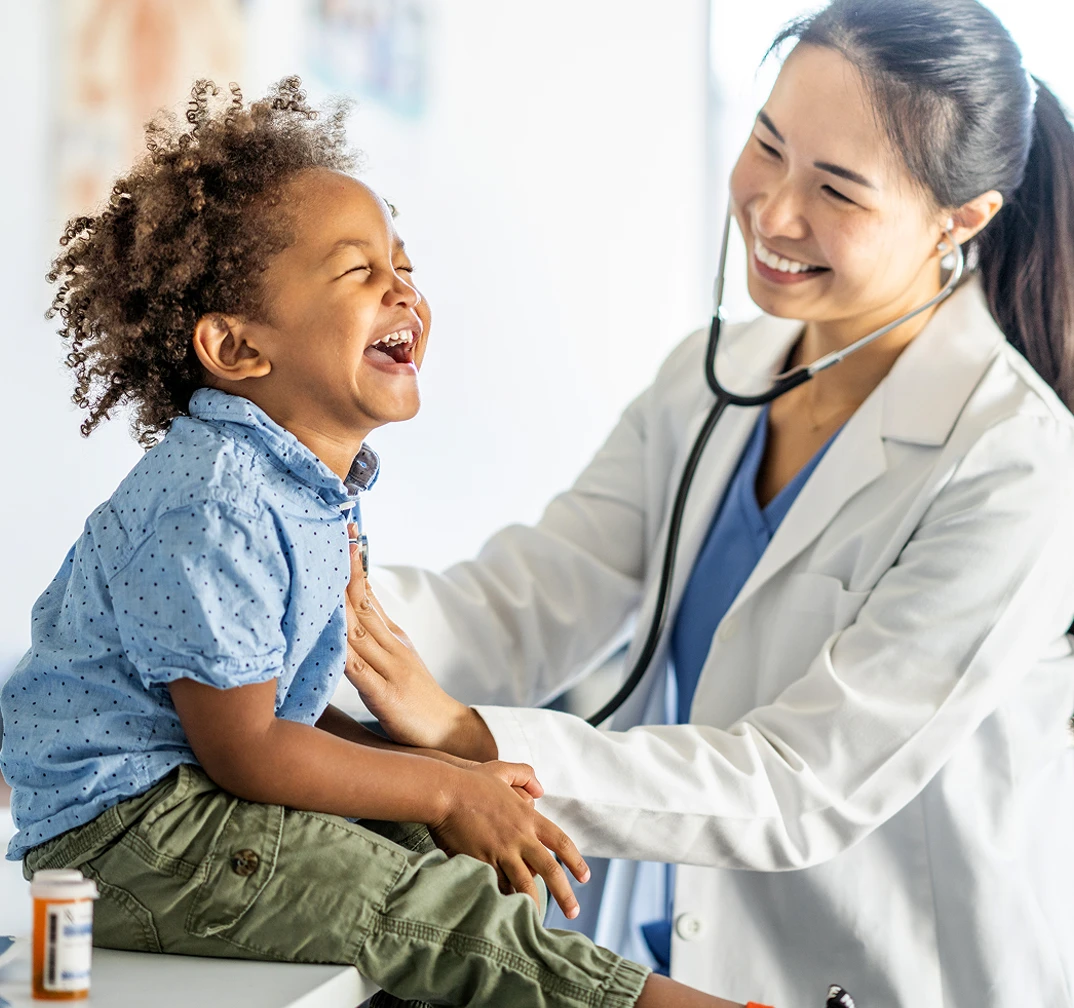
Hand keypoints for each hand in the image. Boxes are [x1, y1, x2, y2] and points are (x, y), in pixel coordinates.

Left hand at [343, 526, 494, 758]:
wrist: (448, 730)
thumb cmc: (414, 696)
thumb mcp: (396, 655)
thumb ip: (374, 630)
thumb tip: (353, 599)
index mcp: (393, 634)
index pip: (368, 591)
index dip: (354, 563)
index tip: (343, 533)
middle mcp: (392, 644)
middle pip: (363, 602)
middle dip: (346, 570)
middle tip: (332, 536)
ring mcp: (390, 669)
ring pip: (359, 630)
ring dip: (340, 602)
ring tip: (323, 576)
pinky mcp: (386, 696)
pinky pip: (360, 672)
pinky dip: (344, 653)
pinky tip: (330, 638)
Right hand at [432, 760, 589, 919]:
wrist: (445, 792)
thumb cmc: (472, 781)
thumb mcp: (503, 770)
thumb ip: (525, 775)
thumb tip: (541, 791)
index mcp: (528, 818)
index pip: (560, 842)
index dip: (576, 861)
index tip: (585, 878)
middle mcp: (520, 837)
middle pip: (550, 870)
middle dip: (565, 894)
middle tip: (573, 911)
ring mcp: (501, 851)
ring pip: (524, 884)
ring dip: (534, 904)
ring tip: (538, 922)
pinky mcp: (481, 861)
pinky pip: (497, 885)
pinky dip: (504, 899)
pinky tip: (507, 913)